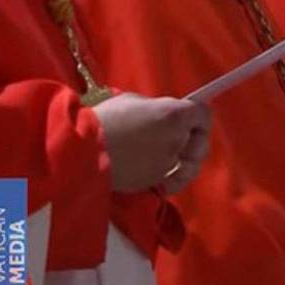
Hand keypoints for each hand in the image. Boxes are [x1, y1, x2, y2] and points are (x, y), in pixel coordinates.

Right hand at [92, 93, 211, 193]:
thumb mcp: (132, 101)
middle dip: (193, 139)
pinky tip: (165, 173)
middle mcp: (177, 140)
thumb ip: (155, 108)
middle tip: (180, 136)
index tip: (192, 116)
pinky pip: (173, 180)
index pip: (203, 115)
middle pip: (200, 141)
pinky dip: (171, 177)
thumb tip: (161, 114)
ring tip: (173, 155)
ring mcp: (168, 164)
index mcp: (175, 115)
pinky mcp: (155, 183)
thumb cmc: (104, 119)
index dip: (199, 115)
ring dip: (184, 160)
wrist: (81, 152)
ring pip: (189, 164)